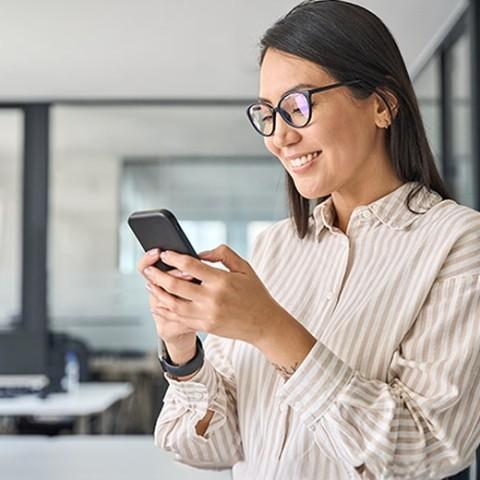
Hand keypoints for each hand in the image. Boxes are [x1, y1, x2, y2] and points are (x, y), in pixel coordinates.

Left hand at [140, 244, 289, 347]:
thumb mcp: (244, 267)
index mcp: (222, 280)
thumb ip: (222, 254)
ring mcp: (207, 315)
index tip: (164, 254)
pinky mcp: (205, 326)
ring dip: (158, 294)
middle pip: (176, 285)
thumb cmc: (255, 293)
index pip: (191, 265)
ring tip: (149, 285)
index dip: (174, 258)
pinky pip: (180, 318)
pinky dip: (166, 311)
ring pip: (173, 304)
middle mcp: (212, 298)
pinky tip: (159, 304)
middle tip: (148, 269)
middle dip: (158, 276)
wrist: (264, 324)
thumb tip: (199, 253)